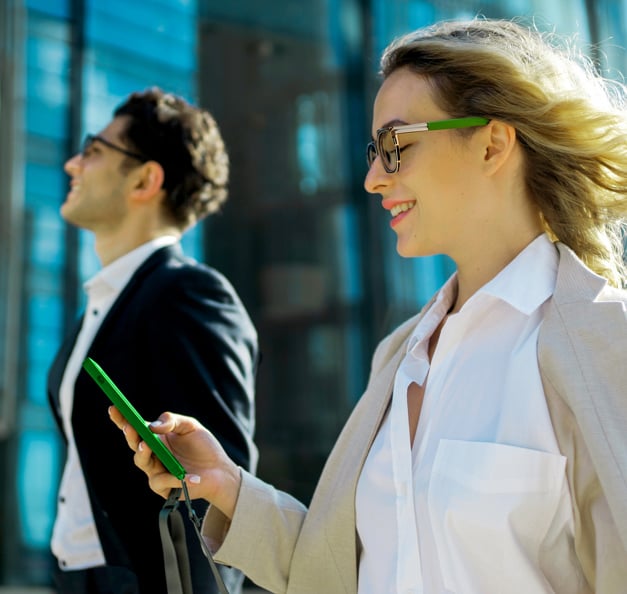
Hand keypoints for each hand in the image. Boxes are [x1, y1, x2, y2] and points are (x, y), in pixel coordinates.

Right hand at [108, 407, 241, 518]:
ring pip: (142, 462)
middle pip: (135, 444)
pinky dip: (175, 477)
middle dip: (130, 435)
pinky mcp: (164, 488)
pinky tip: (190, 475)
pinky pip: (162, 481)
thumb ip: (172, 421)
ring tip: (146, 444)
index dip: (122, 419)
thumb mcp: (190, 426)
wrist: (220, 470)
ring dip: (142, 453)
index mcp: (156, 438)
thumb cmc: (204, 447)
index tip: (113, 407)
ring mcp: (156, 471)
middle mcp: (152, 454)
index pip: (134, 427)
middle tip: (130, 427)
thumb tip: (152, 426)